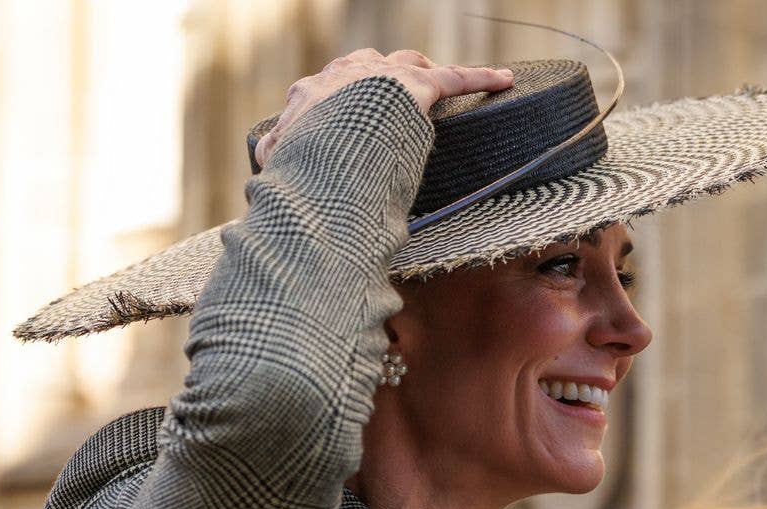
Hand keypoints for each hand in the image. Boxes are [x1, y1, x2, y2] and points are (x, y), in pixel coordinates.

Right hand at [254, 48, 513, 166]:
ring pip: (406, 62)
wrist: (327, 139)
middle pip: (365, 66)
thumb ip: (277, 168)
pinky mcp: (420, 84)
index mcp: (311, 94)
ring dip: (419, 69)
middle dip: (376, 75)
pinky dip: (481, 77)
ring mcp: (383, 75)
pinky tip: (504, 79)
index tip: (340, 115)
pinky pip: (456, 78)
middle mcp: (346, 75)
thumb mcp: (280, 164)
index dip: (335, 100)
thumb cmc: (302, 159)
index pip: (324, 89)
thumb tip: (262, 186)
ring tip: (434, 79)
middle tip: (387, 96)